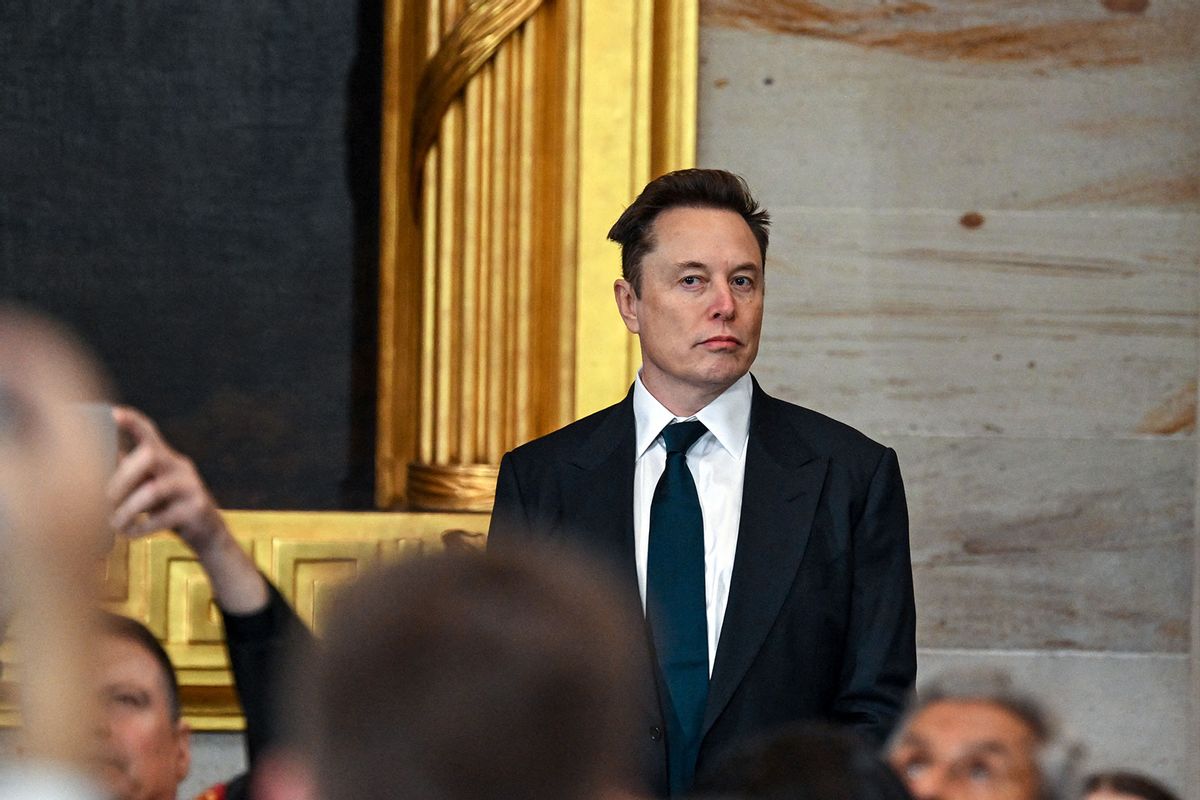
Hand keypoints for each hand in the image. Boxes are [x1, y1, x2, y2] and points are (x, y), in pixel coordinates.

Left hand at [108, 406, 225, 553]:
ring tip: (115, 524)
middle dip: (122, 478)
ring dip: (128, 509)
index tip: (114, 413)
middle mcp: (181, 467)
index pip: (151, 434)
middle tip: (105, 501)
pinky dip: (142, 527)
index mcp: (167, 459)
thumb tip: (101, 461)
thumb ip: (132, 476)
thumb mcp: (151, 488)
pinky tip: (131, 533)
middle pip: (150, 456)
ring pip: (153, 489)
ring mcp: (192, 487)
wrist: (208, 533)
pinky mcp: (196, 509)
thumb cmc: (171, 509)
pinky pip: (164, 516)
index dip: (133, 422)